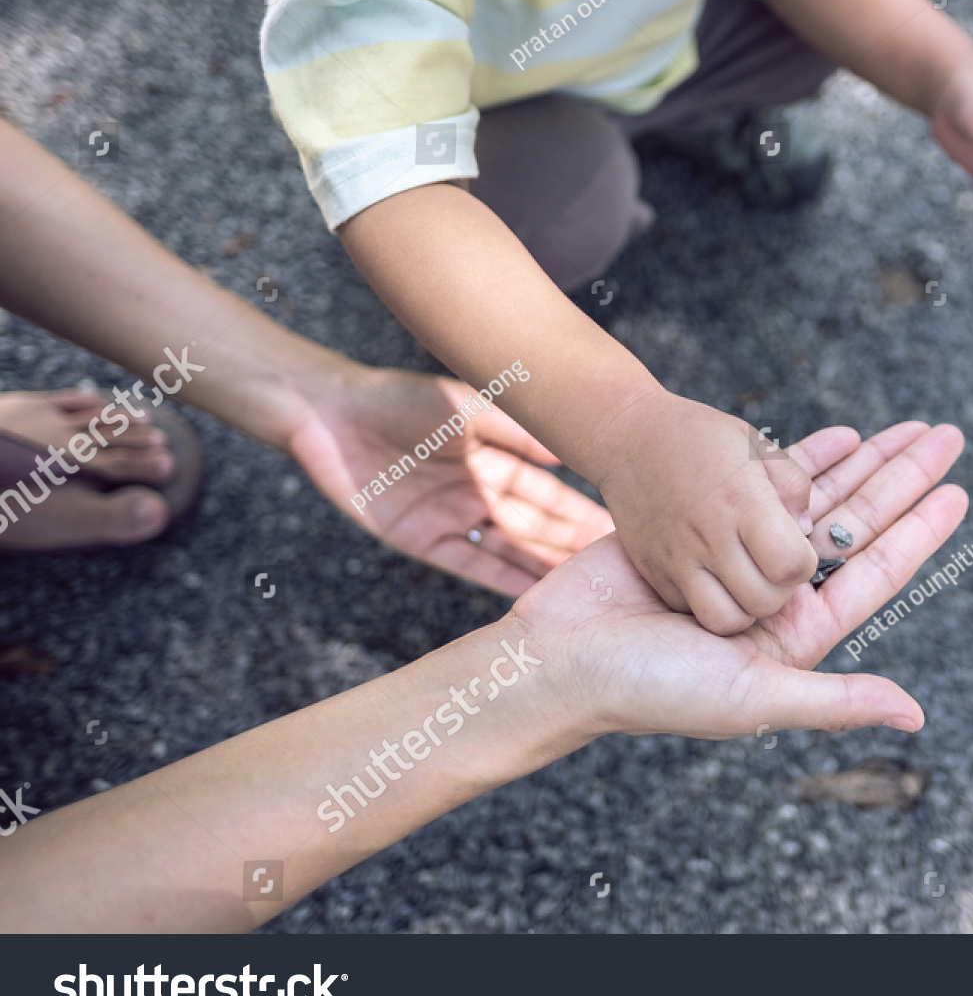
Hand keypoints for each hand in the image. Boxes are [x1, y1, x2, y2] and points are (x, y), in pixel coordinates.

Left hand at [286, 366, 613, 594]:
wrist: (329, 412)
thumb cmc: (400, 398)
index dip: (581, 513)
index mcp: (494, 458)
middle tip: (620, 572)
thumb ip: (517, 434)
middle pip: (535, 526)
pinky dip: (499, 580)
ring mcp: (452, 519)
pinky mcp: (420, 540)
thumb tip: (569, 453)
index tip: (621, 530)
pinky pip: (468, 564)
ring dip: (544, 570)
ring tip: (585, 592)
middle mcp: (480, 492)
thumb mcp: (468, 408)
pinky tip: (532, 596)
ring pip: (509, 550)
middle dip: (573, 548)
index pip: (549, 492)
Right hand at [514, 421, 967, 739]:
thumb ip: (836, 702)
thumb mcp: (752, 698)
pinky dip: (801, 459)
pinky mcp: (704, 534)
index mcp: (799, 635)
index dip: (919, 530)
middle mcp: (778, 597)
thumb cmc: (651, 690)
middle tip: (947, 435)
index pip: (875, 571)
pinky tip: (835, 434)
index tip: (958, 489)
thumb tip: (916, 714)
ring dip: (861, 462)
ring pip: (817, 501)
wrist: (558, 659)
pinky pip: (765, 486)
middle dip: (902, 481)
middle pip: (856, 526)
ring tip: (905, 424)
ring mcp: (741, 561)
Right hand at [594, 391, 820, 635]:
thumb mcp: (758, 446)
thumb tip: (804, 533)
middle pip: (765, 600)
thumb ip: (794, 488)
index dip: (802, 561)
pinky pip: (691, 609)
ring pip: (726, 620)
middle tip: (770, 565)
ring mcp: (677, 559)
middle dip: (779, 589)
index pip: (792, 563)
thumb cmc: (701, 437)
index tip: (793, 545)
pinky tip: (711, 575)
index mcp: (741, 501)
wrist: (627, 437)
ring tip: (744, 579)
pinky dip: (707, 601)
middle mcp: (708, 536)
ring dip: (744, 605)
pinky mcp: (654, 571)